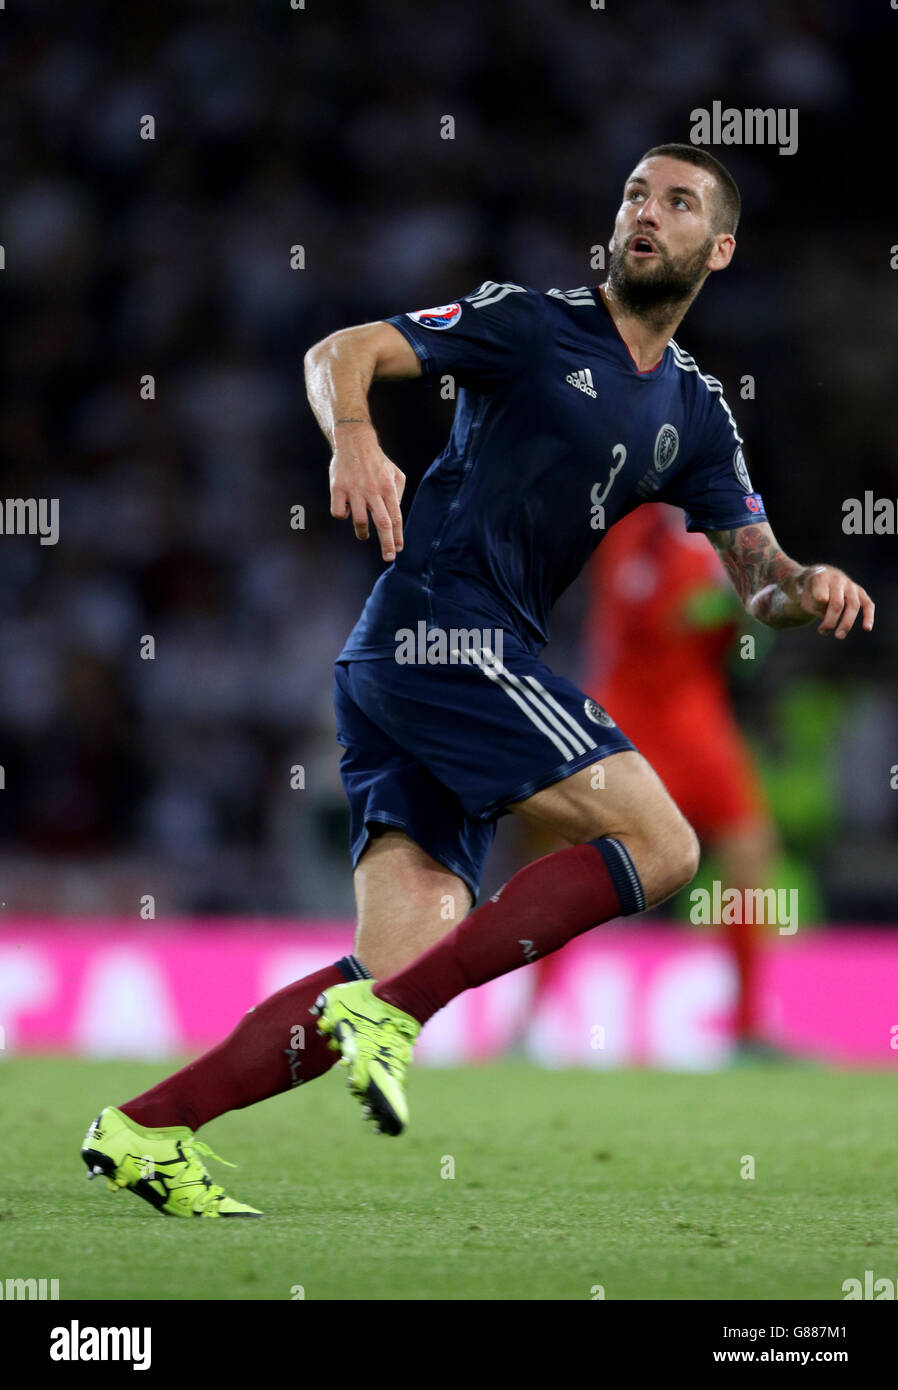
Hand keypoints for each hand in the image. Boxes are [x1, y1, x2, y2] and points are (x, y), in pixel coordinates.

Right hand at [329, 422, 405, 561]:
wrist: (354, 441)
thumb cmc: (377, 461)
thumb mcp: (396, 474)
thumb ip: (397, 495)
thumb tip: (395, 517)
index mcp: (388, 487)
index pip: (395, 517)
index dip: (397, 535)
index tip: (397, 550)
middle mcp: (372, 490)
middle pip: (381, 522)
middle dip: (386, 543)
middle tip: (388, 557)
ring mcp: (354, 489)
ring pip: (359, 521)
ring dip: (362, 532)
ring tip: (364, 534)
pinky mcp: (337, 488)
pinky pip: (339, 512)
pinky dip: (342, 515)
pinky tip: (346, 509)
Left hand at [798, 564, 874, 637]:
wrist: (821, 577)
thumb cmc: (811, 592)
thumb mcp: (806, 597)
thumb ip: (815, 606)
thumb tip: (828, 619)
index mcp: (821, 577)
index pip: (821, 591)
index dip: (820, 599)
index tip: (817, 606)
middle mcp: (837, 579)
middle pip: (837, 603)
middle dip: (831, 620)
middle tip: (824, 632)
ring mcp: (850, 585)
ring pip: (853, 605)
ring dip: (846, 623)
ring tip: (839, 636)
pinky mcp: (860, 592)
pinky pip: (868, 604)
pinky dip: (868, 616)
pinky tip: (867, 628)